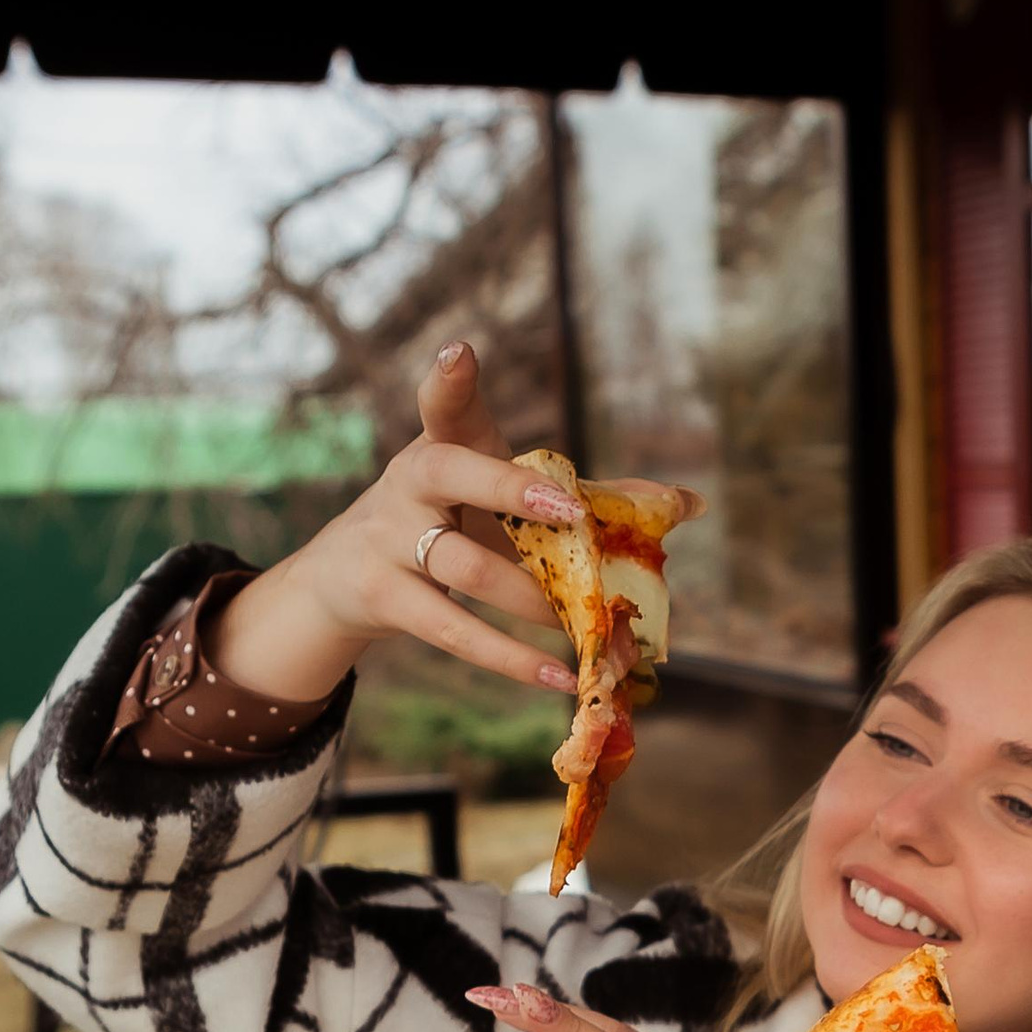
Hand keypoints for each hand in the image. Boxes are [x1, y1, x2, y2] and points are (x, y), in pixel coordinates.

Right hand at [211, 342, 580, 708]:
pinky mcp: (384, 598)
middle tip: (573, 512)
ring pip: (464, 567)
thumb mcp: (497, 498)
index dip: (450, 381)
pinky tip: (560, 676)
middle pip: (450, 474)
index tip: (461, 354)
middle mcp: (409, 482)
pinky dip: (511, 659)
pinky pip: (454, 631)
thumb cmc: (446, 524)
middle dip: (510, 489)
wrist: (344, 580)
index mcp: (442, 446)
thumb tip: (686, 503)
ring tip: (580, 622)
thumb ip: (584, 497)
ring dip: (530, 598)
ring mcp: (388, 539)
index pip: (443, 406)